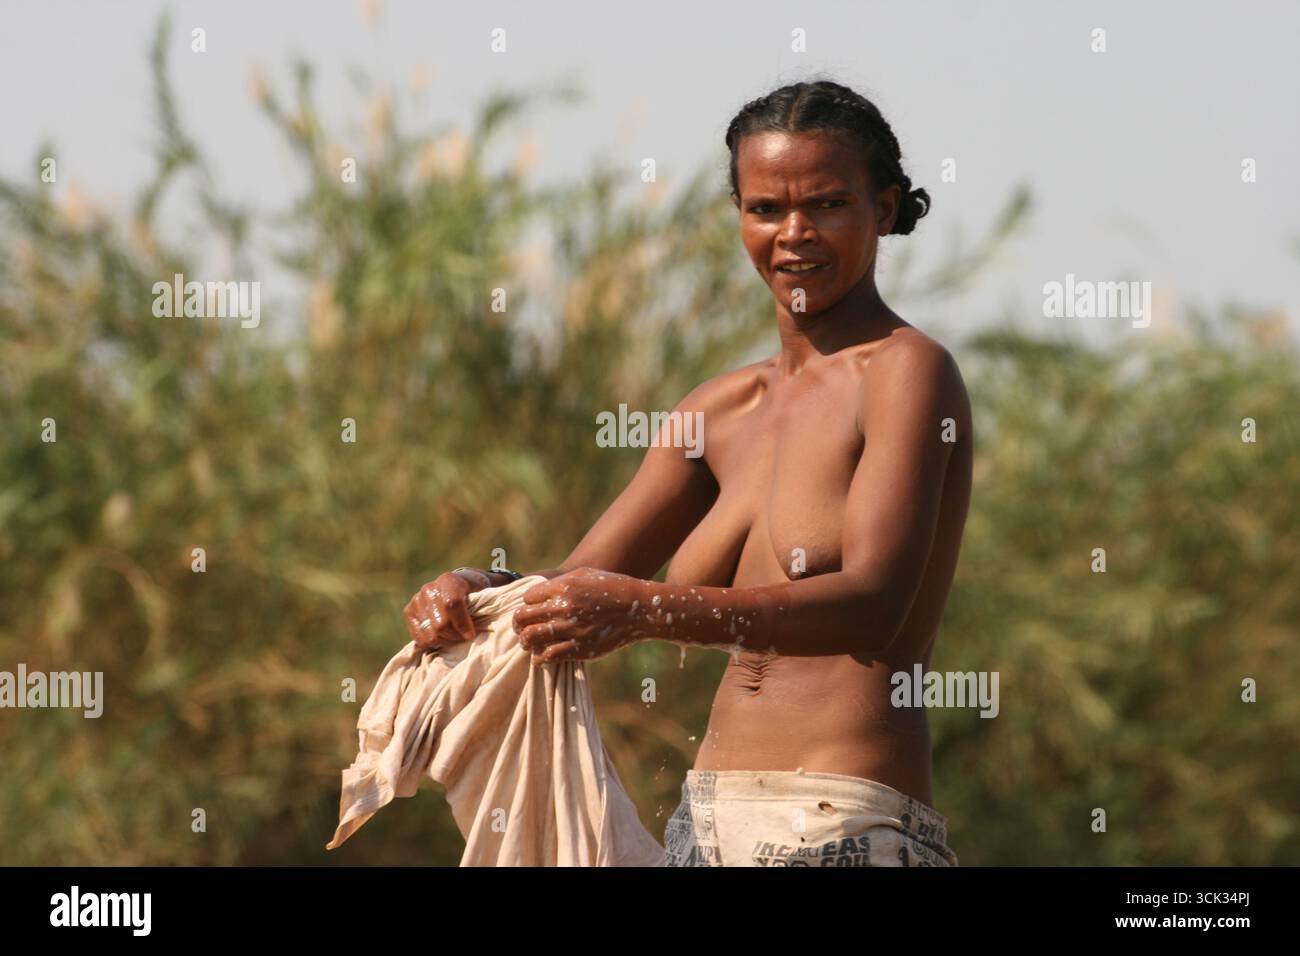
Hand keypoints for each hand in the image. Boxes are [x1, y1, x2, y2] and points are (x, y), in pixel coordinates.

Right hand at [403, 569, 485, 649]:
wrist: (459, 587)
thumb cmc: (476, 593)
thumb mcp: (486, 593)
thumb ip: (485, 605)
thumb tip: (483, 627)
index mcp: (449, 580)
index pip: (451, 604)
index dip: (462, 623)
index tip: (471, 635)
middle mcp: (430, 588)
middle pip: (440, 623)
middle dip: (456, 636)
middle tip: (465, 637)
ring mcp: (417, 600)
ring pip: (430, 634)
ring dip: (445, 641)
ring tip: (455, 637)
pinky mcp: (409, 612)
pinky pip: (419, 638)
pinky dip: (433, 643)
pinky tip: (443, 637)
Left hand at [512, 567, 650, 662]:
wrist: (637, 609)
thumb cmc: (611, 587)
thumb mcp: (585, 574)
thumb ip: (559, 583)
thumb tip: (537, 594)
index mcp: (563, 587)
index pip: (527, 598)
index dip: (529, 604)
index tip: (535, 609)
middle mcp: (563, 608)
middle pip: (522, 618)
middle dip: (519, 624)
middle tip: (521, 628)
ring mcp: (570, 629)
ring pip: (529, 639)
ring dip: (526, 642)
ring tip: (529, 643)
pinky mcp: (578, 649)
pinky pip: (546, 657)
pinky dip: (539, 658)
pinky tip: (543, 656)